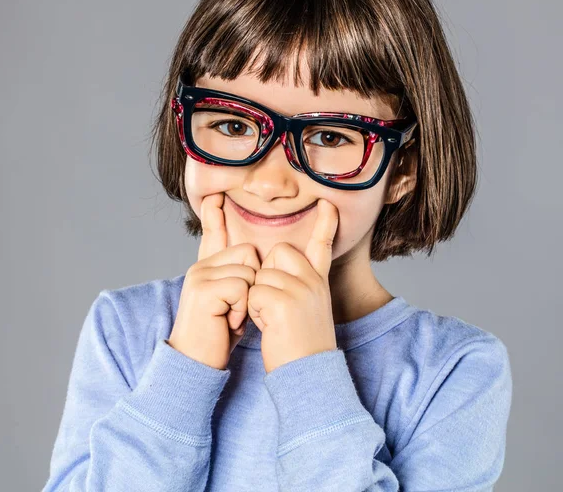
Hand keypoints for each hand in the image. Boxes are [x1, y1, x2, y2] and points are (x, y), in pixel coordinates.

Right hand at [167, 193, 260, 369]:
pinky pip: (243, 285)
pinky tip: (227, 322)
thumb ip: (236, 280)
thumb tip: (254, 261)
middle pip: (250, 251)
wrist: (196, 363)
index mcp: (207, 268)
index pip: (213, 233)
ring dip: (248, 299)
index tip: (215, 197)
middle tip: (238, 309)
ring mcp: (200, 275)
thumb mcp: (230, 303)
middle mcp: (201, 266)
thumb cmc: (216, 334)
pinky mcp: (204, 289)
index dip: (215, 216)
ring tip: (231, 317)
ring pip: (249, 269)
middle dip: (254, 281)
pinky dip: (242, 307)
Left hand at [247, 198, 339, 373]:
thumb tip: (272, 267)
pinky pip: (254, 292)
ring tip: (273, 321)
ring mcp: (302, 290)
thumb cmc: (300, 346)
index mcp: (319, 282)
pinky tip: (269, 327)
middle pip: (278, 252)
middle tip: (274, 305)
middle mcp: (314, 281)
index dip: (325, 225)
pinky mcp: (285, 302)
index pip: (322, 246)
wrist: (309, 376)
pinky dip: (253, 311)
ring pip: (261, 275)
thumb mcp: (307, 310)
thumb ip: (297, 285)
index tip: (326, 204)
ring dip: (257, 297)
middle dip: (266, 273)